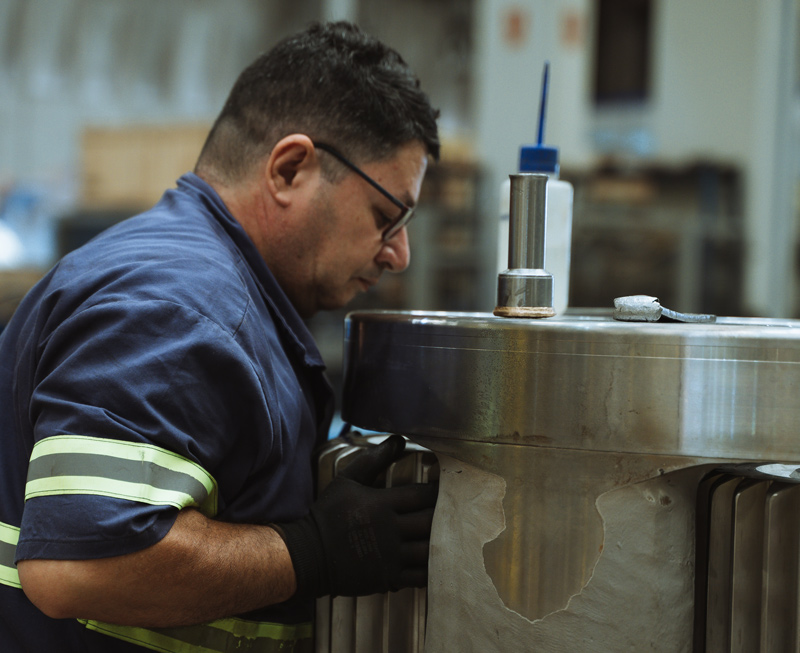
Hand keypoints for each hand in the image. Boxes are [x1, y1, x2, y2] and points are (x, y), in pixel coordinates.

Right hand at [273, 435, 437, 598]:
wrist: (308, 555)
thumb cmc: (328, 514)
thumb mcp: (347, 480)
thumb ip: (374, 460)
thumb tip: (397, 439)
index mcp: (380, 504)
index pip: (421, 496)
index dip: (438, 492)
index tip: (446, 488)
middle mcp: (389, 530)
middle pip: (430, 522)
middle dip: (446, 516)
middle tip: (455, 512)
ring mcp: (390, 556)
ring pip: (429, 550)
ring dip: (443, 543)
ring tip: (450, 536)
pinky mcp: (388, 578)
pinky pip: (420, 575)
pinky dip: (432, 568)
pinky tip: (436, 560)